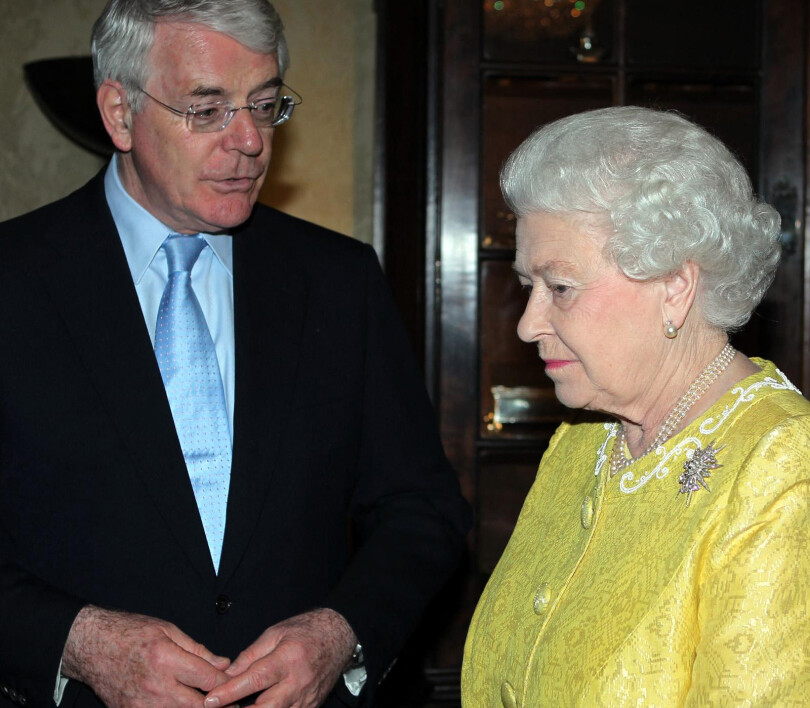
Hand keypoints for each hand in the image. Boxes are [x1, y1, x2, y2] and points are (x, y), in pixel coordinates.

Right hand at [61, 605, 231, 706]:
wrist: (91, 646)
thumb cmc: (131, 632)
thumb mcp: (168, 630)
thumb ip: (198, 650)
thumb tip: (224, 664)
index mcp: (166, 659)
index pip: (207, 679)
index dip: (227, 683)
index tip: (238, 684)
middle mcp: (155, 686)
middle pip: (197, 705)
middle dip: (218, 705)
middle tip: (232, 704)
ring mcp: (141, 705)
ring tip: (210, 705)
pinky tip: (183, 705)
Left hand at [203, 608, 356, 707]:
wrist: (339, 637)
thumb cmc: (306, 631)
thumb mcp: (275, 633)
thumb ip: (250, 655)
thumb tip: (227, 674)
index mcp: (287, 659)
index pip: (254, 680)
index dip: (230, 692)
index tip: (210, 700)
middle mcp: (298, 682)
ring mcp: (306, 699)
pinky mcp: (311, 707)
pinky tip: (258, 707)